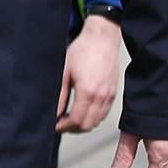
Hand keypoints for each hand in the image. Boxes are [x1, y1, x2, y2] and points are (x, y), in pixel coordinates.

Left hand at [56, 16, 120, 133]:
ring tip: (70, 118)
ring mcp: (109, 96)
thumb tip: (54, 113)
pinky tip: (83, 111)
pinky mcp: (113, 94)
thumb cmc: (83, 50)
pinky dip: (93, 118)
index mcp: (87, 92)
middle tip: (61, 123)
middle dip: (72, 128)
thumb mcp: (64, 72)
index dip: (63, 127)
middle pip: (87, 125)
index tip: (56, 125)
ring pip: (96, 122)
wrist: (102, 38)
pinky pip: (104, 114)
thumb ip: (59, 95)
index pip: (76, 121)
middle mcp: (101, 97)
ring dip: (83, 124)